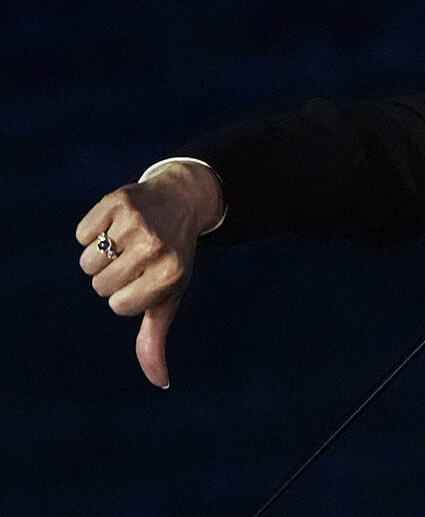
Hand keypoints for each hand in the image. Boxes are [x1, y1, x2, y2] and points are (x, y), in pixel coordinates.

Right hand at [76, 162, 223, 388]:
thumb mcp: (169, 295)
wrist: (183, 200)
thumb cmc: (172, 256)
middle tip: (137, 257)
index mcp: (171, 274)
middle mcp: (156, 248)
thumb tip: (161, 382)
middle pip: (100, 285)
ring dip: (100, 255)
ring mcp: (138, 223)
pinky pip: (82, 233)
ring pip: (88, 261)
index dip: (125, 296)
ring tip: (127, 241)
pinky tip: (118, 223)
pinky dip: (92, 231)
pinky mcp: (119, 201)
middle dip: (112, 276)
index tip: (145, 278)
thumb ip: (157, 338)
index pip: (118, 305)